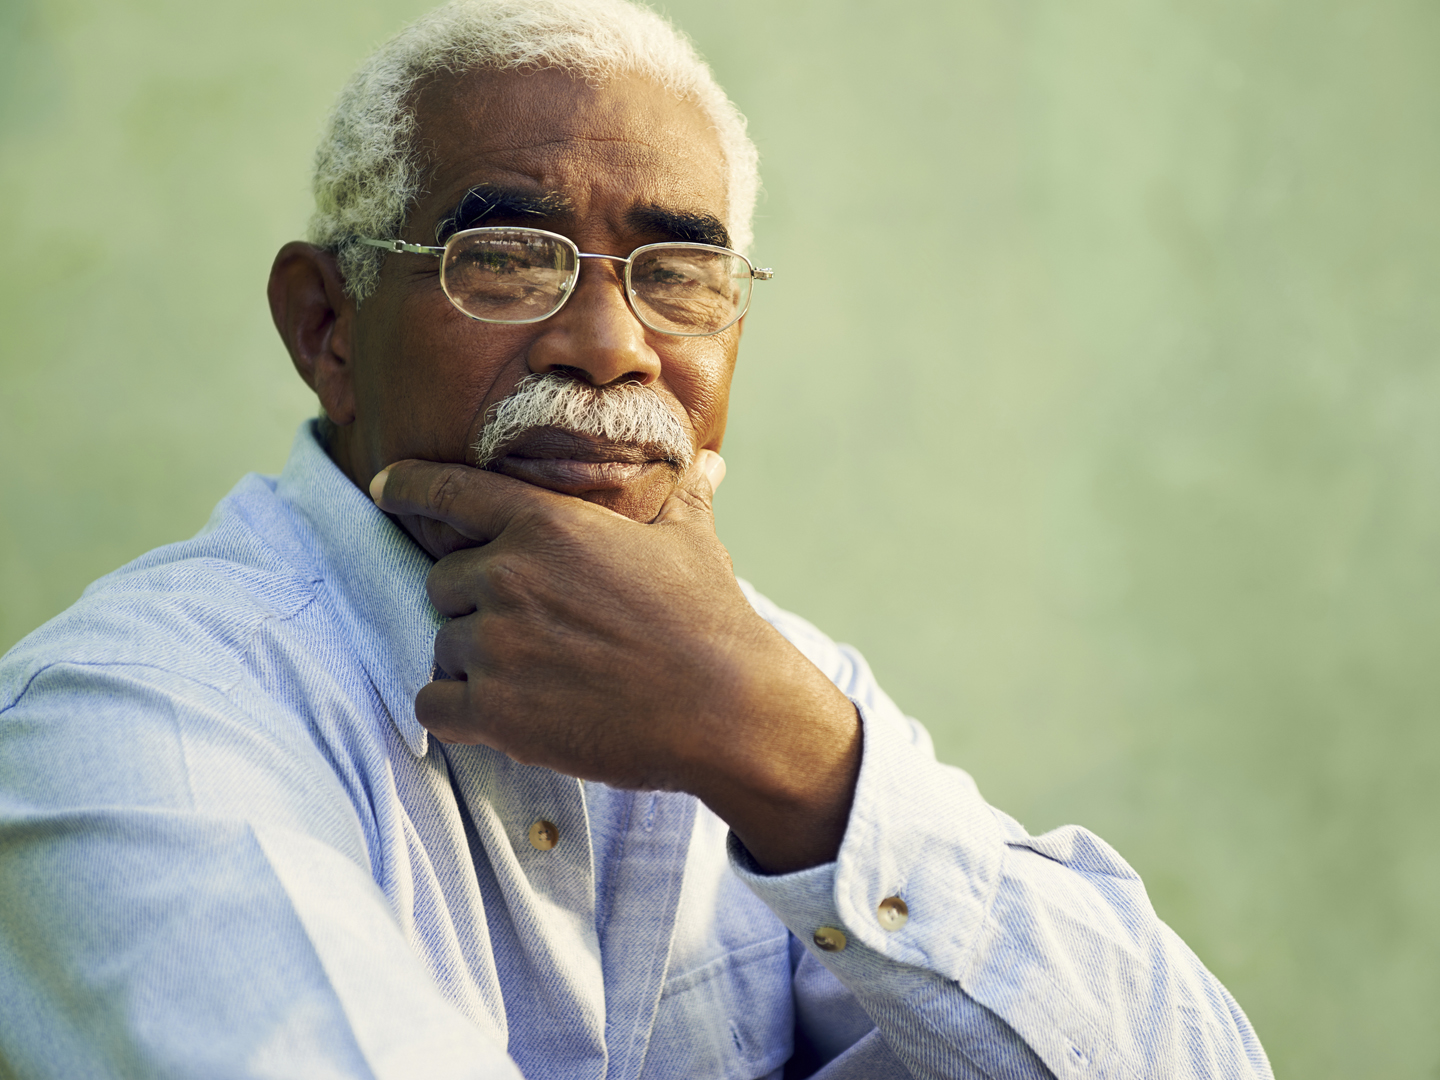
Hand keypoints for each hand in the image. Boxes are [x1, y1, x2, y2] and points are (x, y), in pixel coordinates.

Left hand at [370, 453, 860, 871]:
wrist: (726, 708)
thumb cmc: (711, 620)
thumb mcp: (693, 543)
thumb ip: (683, 498)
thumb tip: (711, 464)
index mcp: (547, 523)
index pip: (449, 490)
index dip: (408, 485)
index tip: (381, 486)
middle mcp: (509, 574)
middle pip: (443, 582)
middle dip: (475, 604)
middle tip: (533, 632)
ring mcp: (497, 643)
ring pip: (444, 646)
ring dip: (474, 662)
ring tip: (537, 679)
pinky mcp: (494, 710)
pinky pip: (433, 705)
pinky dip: (456, 712)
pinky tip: (500, 717)